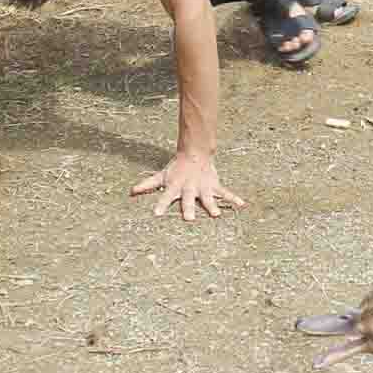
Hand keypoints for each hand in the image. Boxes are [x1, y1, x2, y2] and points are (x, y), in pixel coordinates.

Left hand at [131, 150, 245, 219]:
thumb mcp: (162, 176)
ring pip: (208, 198)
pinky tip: (242, 205)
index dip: (161, 205)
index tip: (156, 214)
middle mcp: (189, 188)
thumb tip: (131, 191)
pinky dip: (233, 198)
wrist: (195, 153)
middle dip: (189, 208)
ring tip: (216, 214)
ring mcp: (203, 187)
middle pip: (188, 200)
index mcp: (176, 187)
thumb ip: (147, 185)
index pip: (166, 197)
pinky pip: (225, 193)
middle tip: (189, 219)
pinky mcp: (214, 185)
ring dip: (212, 206)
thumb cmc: (176, 168)